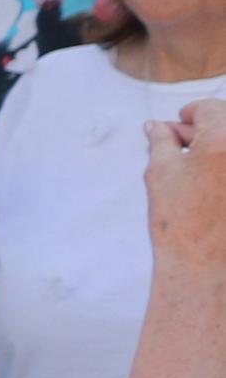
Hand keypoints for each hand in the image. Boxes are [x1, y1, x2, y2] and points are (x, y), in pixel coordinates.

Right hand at [147, 99, 225, 274]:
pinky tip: (215, 188)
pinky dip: (222, 173)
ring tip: (200, 173)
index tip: (179, 125)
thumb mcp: (161, 174)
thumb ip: (161, 142)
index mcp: (224, 138)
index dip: (190, 115)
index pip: (209, 109)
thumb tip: (157, 127)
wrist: (206, 268)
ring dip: (217, 154)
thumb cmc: (182, 223)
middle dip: (206, 132)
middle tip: (186, 148)